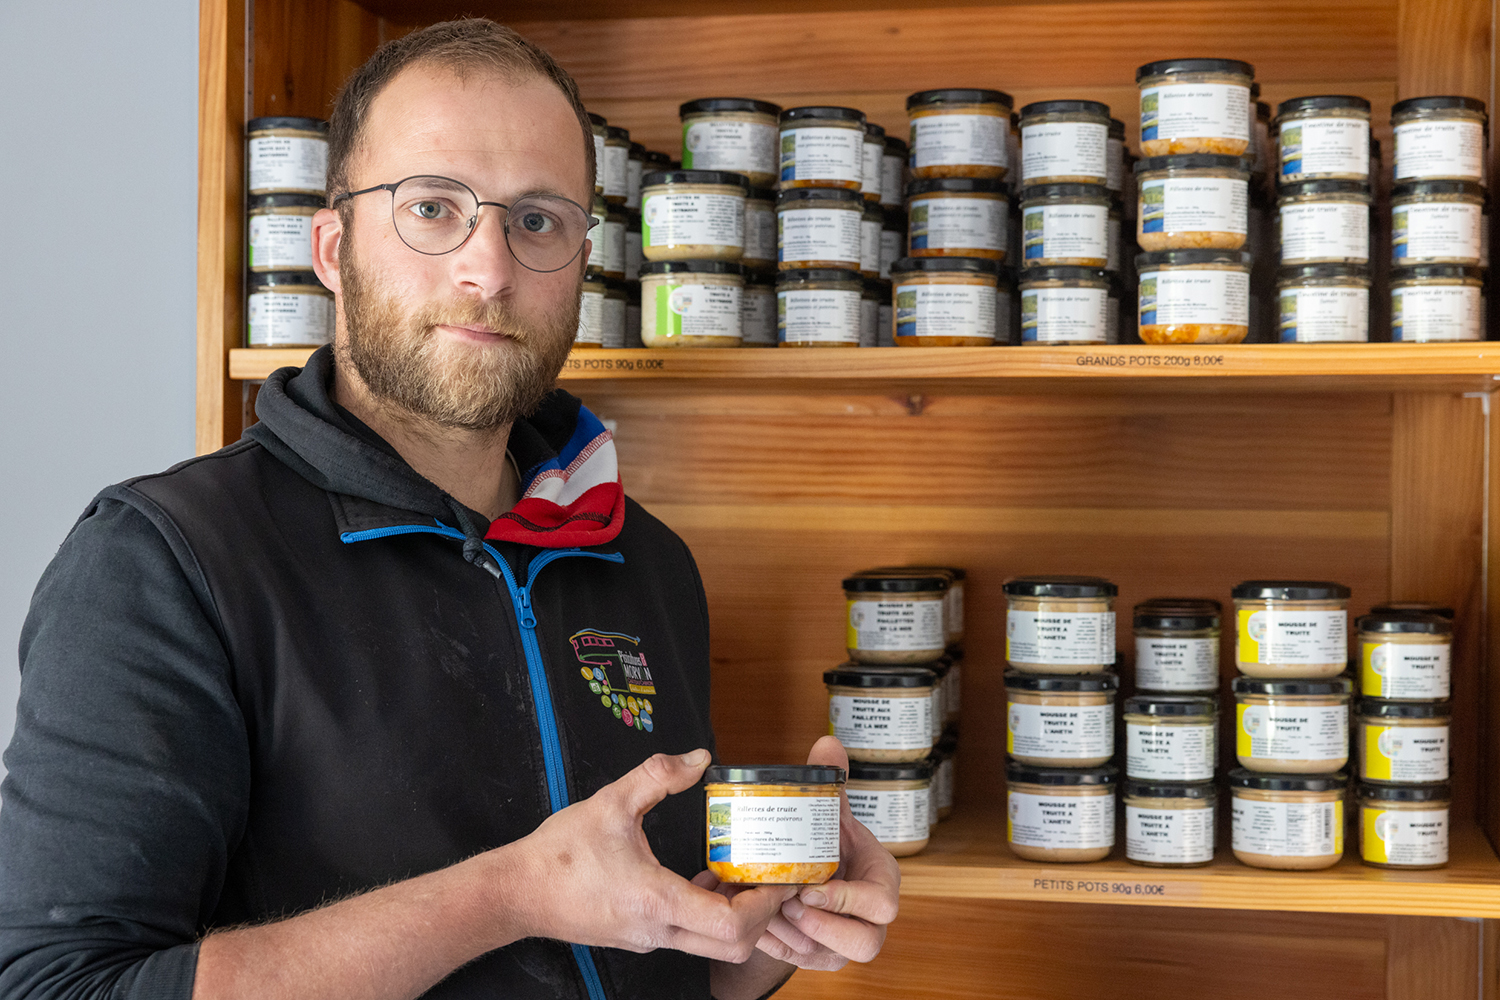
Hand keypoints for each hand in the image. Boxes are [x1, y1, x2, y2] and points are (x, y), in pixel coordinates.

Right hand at [513, 749, 794, 961]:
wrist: (516, 891)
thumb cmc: (558, 855)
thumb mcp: (610, 803)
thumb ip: (657, 776)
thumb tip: (698, 758)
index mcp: (655, 900)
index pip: (731, 925)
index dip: (763, 904)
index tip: (776, 878)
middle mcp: (656, 930)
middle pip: (732, 947)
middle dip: (762, 915)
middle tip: (771, 879)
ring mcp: (648, 939)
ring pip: (712, 946)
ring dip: (736, 915)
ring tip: (741, 874)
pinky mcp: (639, 937)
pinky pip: (690, 936)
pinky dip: (709, 915)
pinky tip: (704, 879)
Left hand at [755, 737, 900, 970]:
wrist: (815, 874)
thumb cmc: (832, 845)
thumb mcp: (833, 815)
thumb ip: (832, 781)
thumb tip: (827, 743)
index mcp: (880, 883)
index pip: (883, 905)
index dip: (848, 901)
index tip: (810, 889)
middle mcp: (868, 920)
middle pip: (864, 944)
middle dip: (822, 927)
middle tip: (788, 904)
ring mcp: (843, 943)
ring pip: (826, 956)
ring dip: (792, 936)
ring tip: (765, 911)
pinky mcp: (817, 956)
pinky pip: (798, 961)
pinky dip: (775, 944)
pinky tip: (756, 922)